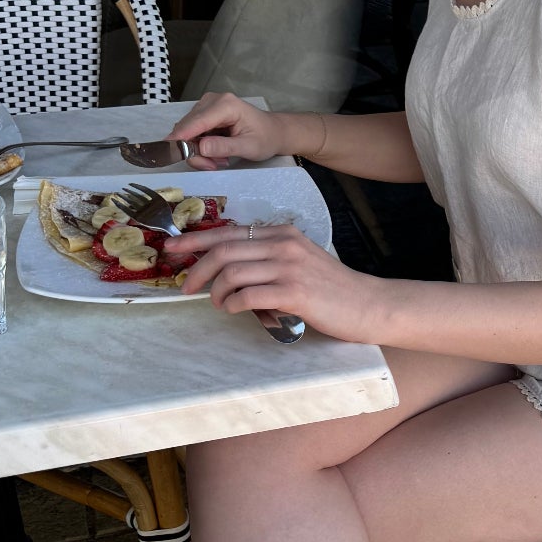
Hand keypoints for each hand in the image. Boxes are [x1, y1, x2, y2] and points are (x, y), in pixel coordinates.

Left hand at [162, 224, 383, 341]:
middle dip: (196, 268)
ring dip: (215, 291)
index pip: (229, 231)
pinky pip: (248, 295)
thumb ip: (267, 259)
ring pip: (232, 272)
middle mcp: (284, 245)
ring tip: (217, 303)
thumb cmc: (332, 289)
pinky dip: (232, 304)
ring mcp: (289, 268)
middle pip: (224, 250)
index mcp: (283, 234)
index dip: (195, 240)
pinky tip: (233, 310)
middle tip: (184, 285)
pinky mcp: (294, 292)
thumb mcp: (299, 261)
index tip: (173, 248)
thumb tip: (226, 268)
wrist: (369, 305)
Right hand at [170, 92, 304, 169]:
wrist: (274, 131)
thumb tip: (201, 147)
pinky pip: (192, 133)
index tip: (167, 152)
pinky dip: (201, 147)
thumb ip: (224, 147)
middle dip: (196, 151)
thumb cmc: (265, 138)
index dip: (180, 137)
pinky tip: (217, 153)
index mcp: (225, 105)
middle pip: (187, 128)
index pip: (196, 122)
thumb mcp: (248, 147)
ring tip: (220, 159)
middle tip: (212, 166)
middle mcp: (213, 100)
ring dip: (199, 151)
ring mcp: (206, 106)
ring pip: (187, 132)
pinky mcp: (204, 114)